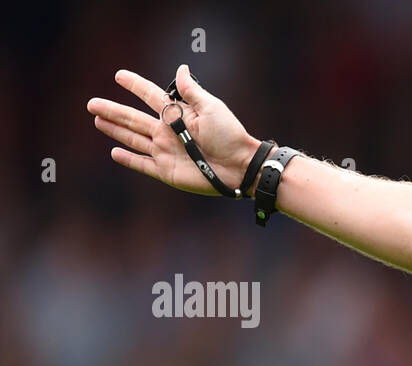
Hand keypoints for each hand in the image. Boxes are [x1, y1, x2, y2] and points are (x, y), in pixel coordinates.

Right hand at [87, 64, 260, 196]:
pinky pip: (142, 164)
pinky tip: (114, 152)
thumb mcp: (211, 108)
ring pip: (133, 138)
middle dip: (112, 110)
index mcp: (177, 114)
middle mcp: (167, 132)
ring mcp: (165, 151)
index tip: (119, 75)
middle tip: (91, 103)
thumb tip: (181, 68)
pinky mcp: (166, 171)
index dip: (134, 85)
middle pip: (133, 118)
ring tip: (97, 120)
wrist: (240, 166)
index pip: (150, 96)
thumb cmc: (229, 135)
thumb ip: (192, 91)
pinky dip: (128, 159)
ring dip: (114, 130)